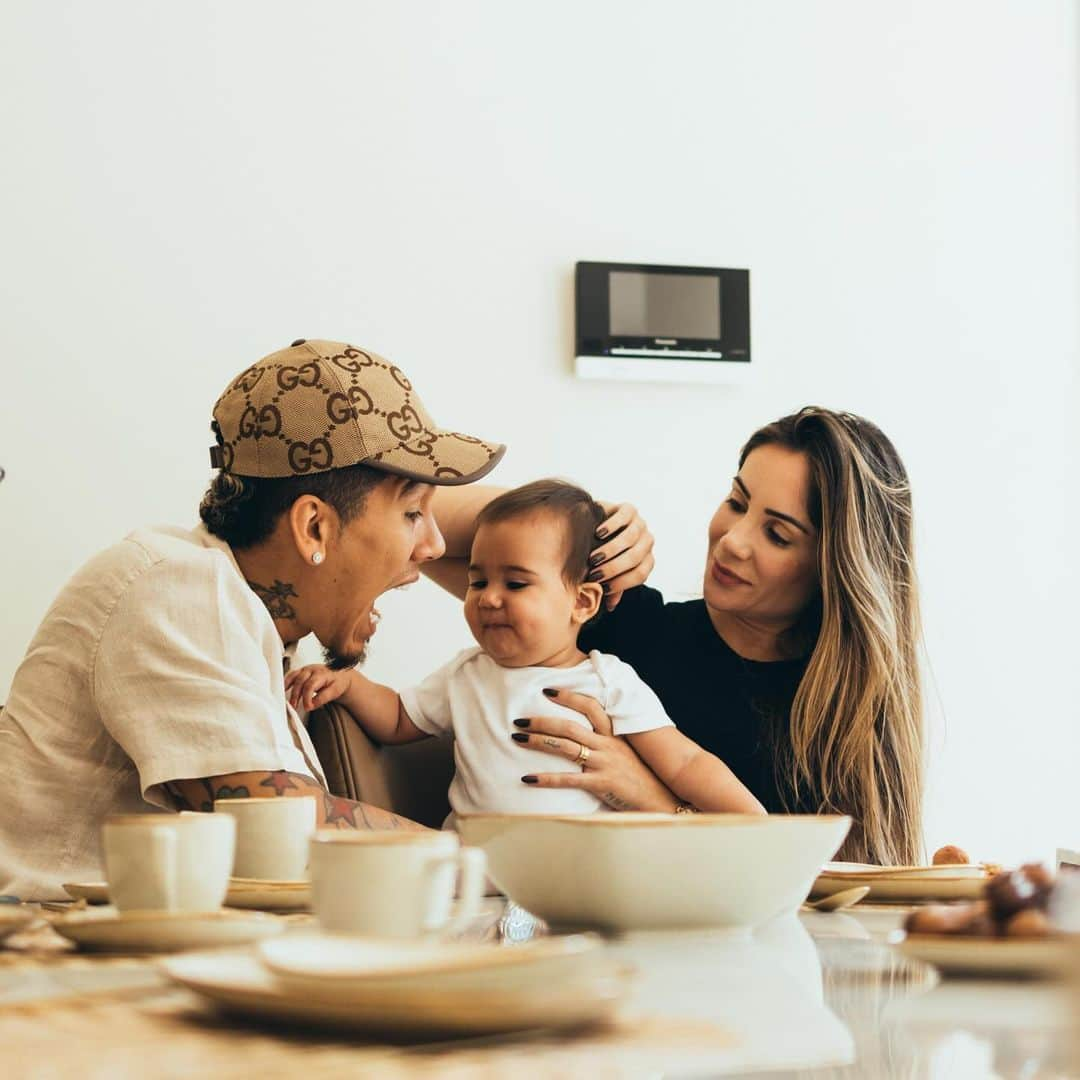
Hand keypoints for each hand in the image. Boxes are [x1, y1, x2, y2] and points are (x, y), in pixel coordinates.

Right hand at [285, 664, 351, 710]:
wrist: (339, 675)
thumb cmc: (337, 683)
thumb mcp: (335, 691)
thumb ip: (323, 698)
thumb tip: (311, 705)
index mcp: (322, 674)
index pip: (311, 685)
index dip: (307, 697)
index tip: (307, 708)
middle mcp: (312, 669)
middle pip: (300, 681)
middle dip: (296, 695)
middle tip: (294, 707)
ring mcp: (306, 669)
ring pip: (294, 677)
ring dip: (288, 689)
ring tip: (287, 701)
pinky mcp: (301, 671)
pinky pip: (291, 675)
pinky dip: (286, 683)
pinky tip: (283, 691)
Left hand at [512, 688, 678, 811]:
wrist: (661, 800)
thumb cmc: (640, 776)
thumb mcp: (626, 751)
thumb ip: (608, 740)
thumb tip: (585, 732)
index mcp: (613, 734)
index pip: (590, 706)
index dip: (569, 696)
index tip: (548, 690)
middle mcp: (607, 745)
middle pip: (569, 726)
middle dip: (541, 720)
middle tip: (519, 719)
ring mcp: (604, 763)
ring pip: (564, 746)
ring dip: (537, 741)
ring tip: (517, 739)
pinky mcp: (601, 784)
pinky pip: (568, 779)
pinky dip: (545, 778)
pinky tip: (527, 778)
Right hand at [592, 502, 654, 610]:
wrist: (596, 523)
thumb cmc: (601, 552)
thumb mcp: (608, 570)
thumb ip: (612, 586)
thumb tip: (609, 607)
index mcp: (646, 559)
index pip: (640, 574)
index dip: (621, 583)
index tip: (602, 588)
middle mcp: (646, 541)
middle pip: (635, 557)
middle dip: (613, 568)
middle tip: (594, 574)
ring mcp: (640, 523)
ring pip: (631, 538)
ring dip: (611, 550)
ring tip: (593, 557)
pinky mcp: (630, 509)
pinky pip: (625, 517)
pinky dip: (612, 526)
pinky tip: (598, 534)